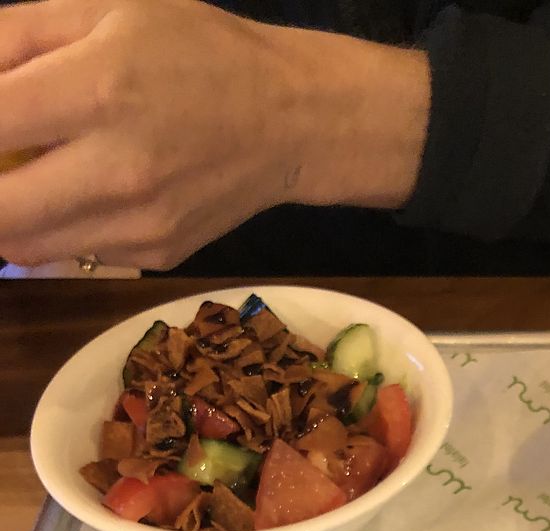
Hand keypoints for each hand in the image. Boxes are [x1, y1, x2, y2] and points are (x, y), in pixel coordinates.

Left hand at [0, 0, 429, 268]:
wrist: (290, 122)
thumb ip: (13, 38)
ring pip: (26, 245)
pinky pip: (75, 253)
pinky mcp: (154, 256)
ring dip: (10, 214)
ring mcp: (139, 226)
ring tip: (30, 172)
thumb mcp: (101, 10)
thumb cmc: (194, 51)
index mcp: (99, 91)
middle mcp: (118, 172)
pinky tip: (83, 189)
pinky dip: (57, 227)